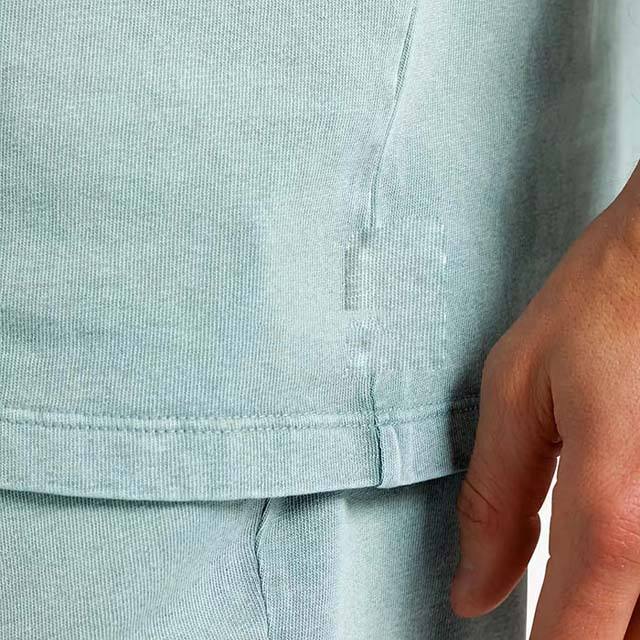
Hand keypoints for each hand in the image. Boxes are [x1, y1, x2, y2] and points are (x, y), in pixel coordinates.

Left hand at [449, 161, 639, 638]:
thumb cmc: (604, 300)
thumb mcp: (519, 391)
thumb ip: (495, 499)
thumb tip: (475, 589)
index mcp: (617, 502)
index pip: (579, 639)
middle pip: (634, 637)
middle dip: (588, 634)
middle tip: (548, 605)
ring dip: (620, 613)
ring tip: (581, 564)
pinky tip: (617, 548)